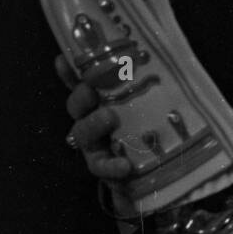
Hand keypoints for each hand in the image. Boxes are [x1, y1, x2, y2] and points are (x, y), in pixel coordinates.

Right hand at [56, 55, 136, 216]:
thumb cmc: (148, 130)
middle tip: (91, 89)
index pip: (81, 84)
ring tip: (110, 117)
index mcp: (101, 103)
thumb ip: (151, 89)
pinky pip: (101, 168)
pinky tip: (125, 165)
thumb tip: (169, 63)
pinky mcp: (104, 169)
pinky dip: (112, 166)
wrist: (152, 174)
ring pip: (83, 133)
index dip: (70, 73)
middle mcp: (92, 121)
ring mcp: (94, 146)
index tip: (63, 59)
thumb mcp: (151, 108)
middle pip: (77, 107)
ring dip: (93, 123)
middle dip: (80, 97)